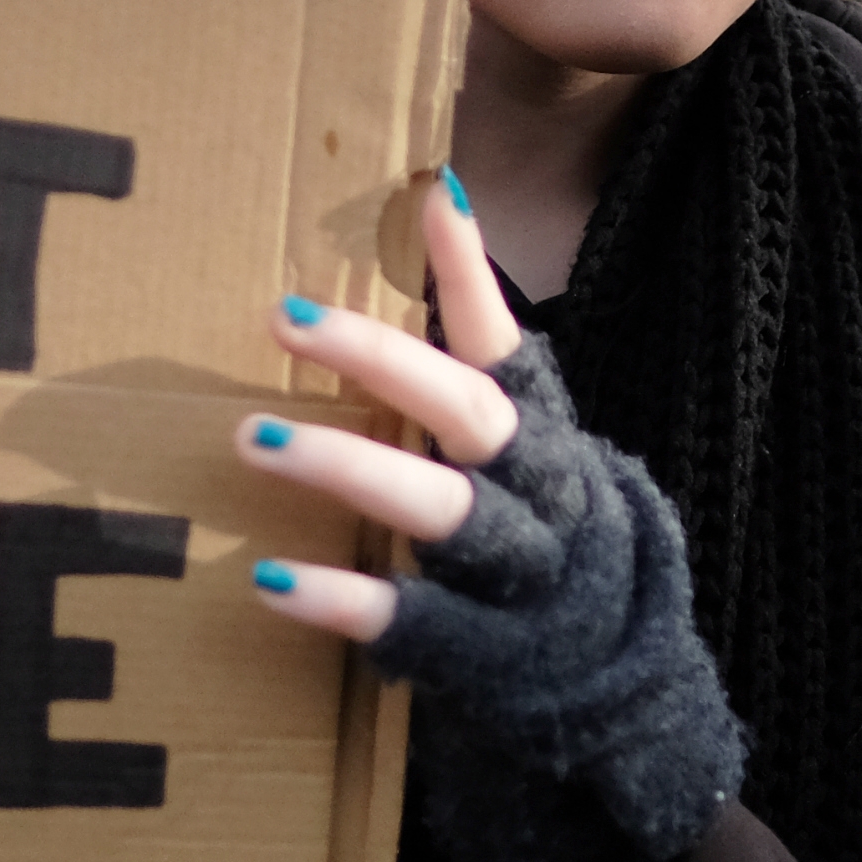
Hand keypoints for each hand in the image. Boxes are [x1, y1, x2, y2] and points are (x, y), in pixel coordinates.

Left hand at [234, 173, 522, 648]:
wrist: (610, 666)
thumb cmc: (537, 522)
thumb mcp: (523, 435)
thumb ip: (476, 343)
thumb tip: (440, 198)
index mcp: (542, 432)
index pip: (507, 343)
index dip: (474, 274)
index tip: (435, 195)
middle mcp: (540, 493)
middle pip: (471, 414)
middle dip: (383, 361)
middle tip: (286, 315)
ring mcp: (517, 574)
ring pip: (442, 512)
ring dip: (347, 468)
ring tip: (251, 437)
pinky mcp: (482, 650)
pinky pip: (413, 620)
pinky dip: (342, 600)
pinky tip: (269, 579)